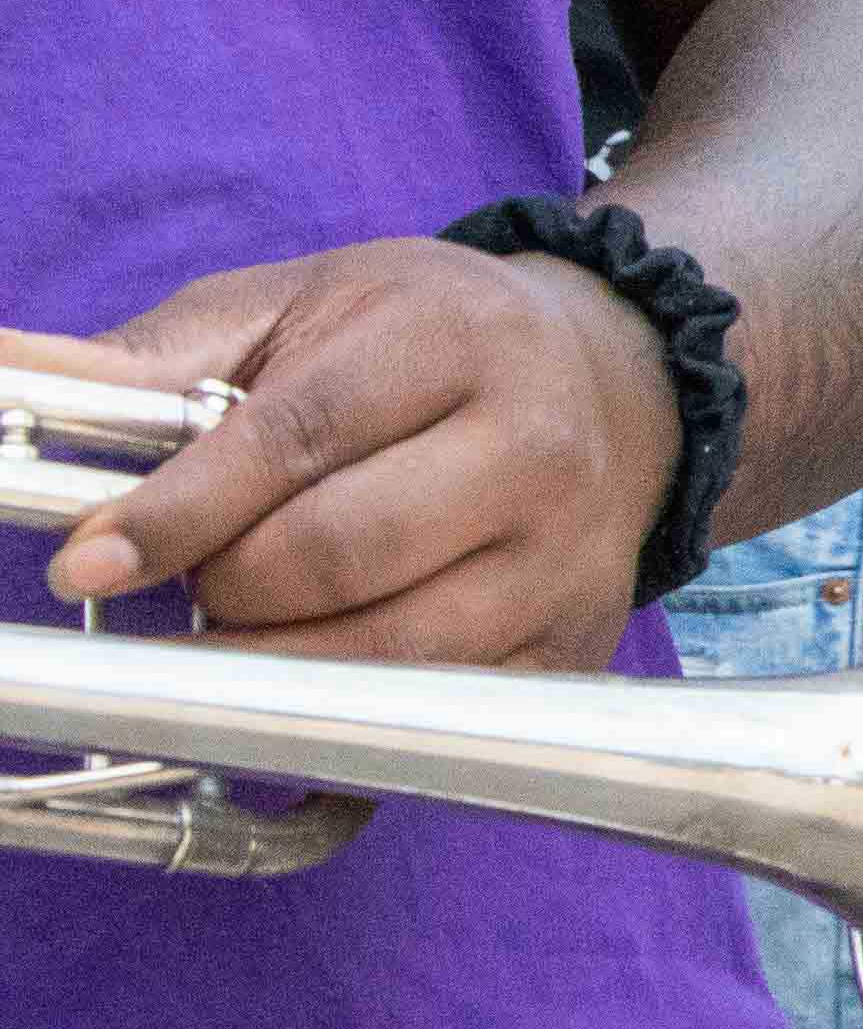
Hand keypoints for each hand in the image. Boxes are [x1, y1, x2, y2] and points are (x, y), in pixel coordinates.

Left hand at [11, 242, 679, 667]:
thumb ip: (150, 359)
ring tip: (224, 632)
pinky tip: (297, 681)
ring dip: (266, 665)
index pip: (299, 438)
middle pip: (338, 555)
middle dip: (220, 589)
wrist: (611, 380)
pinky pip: (434, 715)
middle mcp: (532, 448)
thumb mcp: (292, 308)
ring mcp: (564, 558)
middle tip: (178, 585)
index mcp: (452, 339)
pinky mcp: (572, 645)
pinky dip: (343, 720)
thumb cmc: (416, 341)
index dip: (178, 511)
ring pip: (387, 655)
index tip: (84, 562)